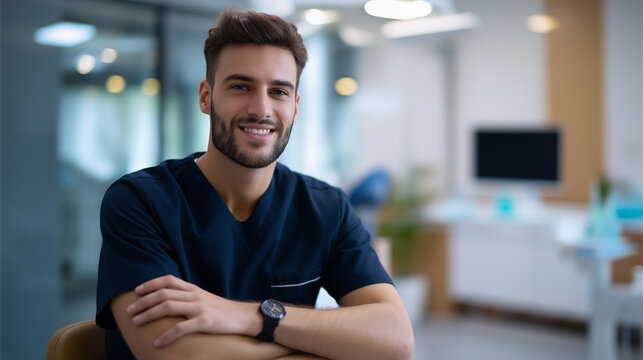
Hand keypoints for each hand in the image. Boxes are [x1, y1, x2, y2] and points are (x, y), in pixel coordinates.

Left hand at [126, 275, 259, 346]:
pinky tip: (157, 343)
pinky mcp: (204, 321)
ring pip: (168, 307)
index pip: (168, 280)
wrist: (243, 317)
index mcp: (193, 289)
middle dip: (143, 302)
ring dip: (148, 314)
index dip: (151, 284)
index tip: (137, 291)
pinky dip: (166, 335)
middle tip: (130, 311)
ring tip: (136, 322)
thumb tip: (168, 300)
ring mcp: (199, 308)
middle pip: (163, 294)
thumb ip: (187, 297)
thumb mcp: (203, 298)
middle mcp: (194, 295)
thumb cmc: (221, 310)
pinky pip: (181, 328)